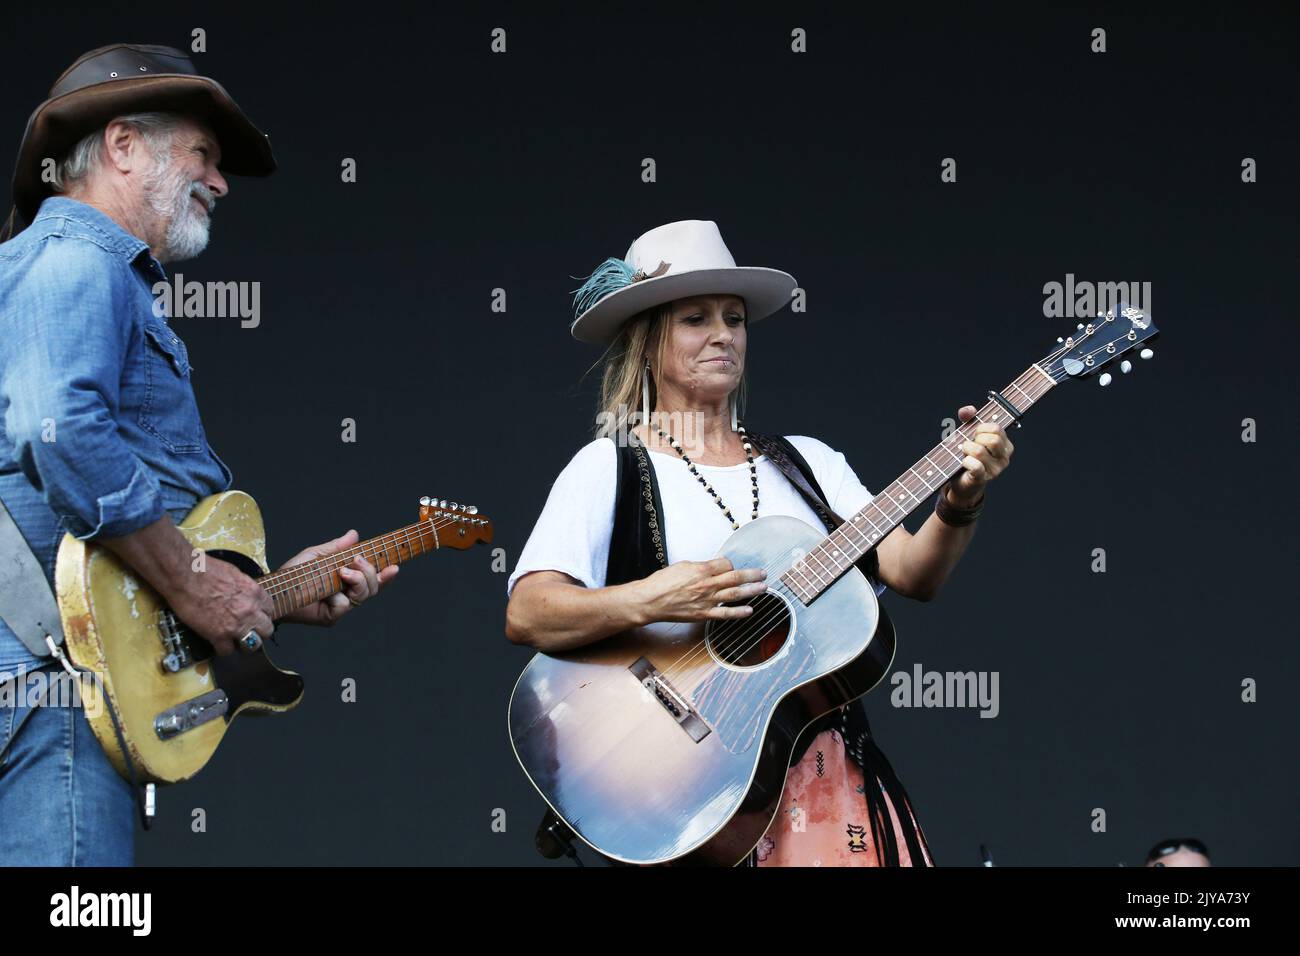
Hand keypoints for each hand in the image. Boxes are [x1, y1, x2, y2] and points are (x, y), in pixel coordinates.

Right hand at [167, 554, 274, 656]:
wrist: (185, 575)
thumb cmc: (205, 569)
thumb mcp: (235, 574)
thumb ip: (244, 588)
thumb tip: (243, 595)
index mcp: (255, 593)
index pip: (270, 610)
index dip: (262, 615)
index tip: (256, 617)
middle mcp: (250, 611)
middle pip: (266, 631)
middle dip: (258, 632)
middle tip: (249, 631)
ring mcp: (235, 625)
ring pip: (252, 645)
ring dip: (244, 644)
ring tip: (236, 641)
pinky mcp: (217, 635)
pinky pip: (227, 651)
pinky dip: (222, 649)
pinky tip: (218, 644)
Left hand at [278, 529, 398, 626]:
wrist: (276, 589)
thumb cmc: (294, 574)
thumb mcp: (317, 555)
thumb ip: (337, 547)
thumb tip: (355, 534)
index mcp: (347, 579)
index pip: (372, 578)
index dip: (385, 575)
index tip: (395, 567)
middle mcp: (347, 593)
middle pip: (373, 587)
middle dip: (370, 572)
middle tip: (357, 560)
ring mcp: (341, 607)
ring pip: (364, 595)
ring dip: (358, 580)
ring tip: (343, 572)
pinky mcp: (332, 617)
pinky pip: (344, 605)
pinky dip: (335, 596)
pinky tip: (324, 594)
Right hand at [634, 557, 766, 624]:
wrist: (650, 601)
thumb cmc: (662, 582)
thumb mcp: (682, 566)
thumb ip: (700, 567)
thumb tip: (712, 567)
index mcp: (701, 570)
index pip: (726, 564)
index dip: (731, 564)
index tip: (732, 566)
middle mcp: (707, 585)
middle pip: (736, 577)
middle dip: (752, 575)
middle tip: (763, 573)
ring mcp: (707, 600)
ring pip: (735, 594)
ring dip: (751, 591)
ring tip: (763, 588)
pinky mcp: (703, 614)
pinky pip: (725, 614)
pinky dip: (738, 612)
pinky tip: (749, 610)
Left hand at [947, 404, 1013, 506]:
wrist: (962, 480)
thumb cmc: (968, 454)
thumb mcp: (968, 433)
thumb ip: (968, 418)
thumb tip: (968, 410)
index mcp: (1005, 444)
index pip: (997, 428)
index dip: (981, 427)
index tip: (974, 433)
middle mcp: (1004, 457)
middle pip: (993, 439)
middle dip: (976, 438)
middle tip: (969, 444)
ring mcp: (995, 470)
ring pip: (980, 451)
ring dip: (967, 449)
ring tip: (964, 452)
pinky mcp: (982, 479)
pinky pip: (975, 466)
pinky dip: (966, 461)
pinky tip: (963, 461)